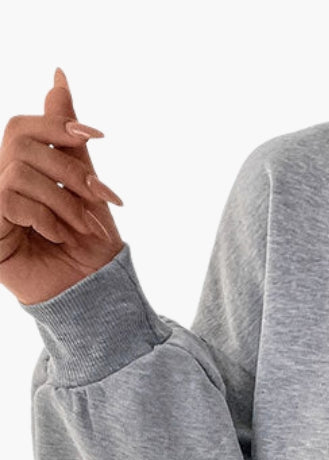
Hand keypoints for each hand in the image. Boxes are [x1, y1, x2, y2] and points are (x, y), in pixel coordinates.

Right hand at [0, 67, 124, 304]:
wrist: (96, 294)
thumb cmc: (91, 247)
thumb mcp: (88, 188)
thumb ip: (69, 140)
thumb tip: (58, 78)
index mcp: (24, 169)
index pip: (25, 126)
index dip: (55, 123)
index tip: (96, 136)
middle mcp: (3, 180)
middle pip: (22, 141)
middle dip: (70, 170)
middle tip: (101, 199)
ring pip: (20, 172)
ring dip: (64, 201)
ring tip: (83, 229)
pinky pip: (9, 199)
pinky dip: (45, 218)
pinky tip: (59, 237)